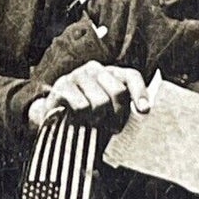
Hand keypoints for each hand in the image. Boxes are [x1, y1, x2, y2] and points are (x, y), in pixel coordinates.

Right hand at [28, 62, 150, 131]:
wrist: (54, 117)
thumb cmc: (88, 117)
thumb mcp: (109, 113)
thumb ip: (124, 111)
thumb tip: (142, 115)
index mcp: (111, 74)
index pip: (131, 76)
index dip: (140, 92)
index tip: (144, 111)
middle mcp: (95, 69)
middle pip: (118, 91)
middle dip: (118, 114)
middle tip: (114, 128)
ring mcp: (77, 75)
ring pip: (100, 101)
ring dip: (99, 119)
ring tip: (93, 124)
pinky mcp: (62, 85)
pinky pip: (81, 105)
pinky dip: (82, 118)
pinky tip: (78, 120)